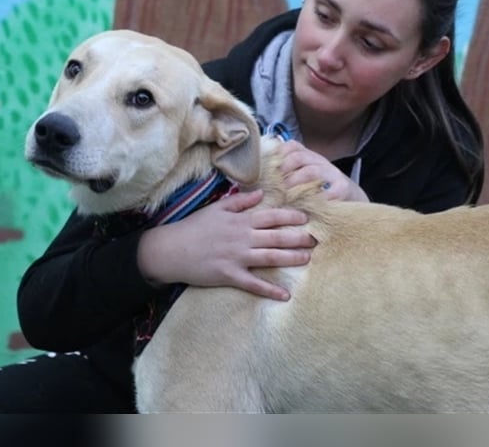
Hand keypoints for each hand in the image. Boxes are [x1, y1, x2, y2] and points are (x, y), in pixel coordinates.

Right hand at [137, 189, 315, 300]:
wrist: (171, 250)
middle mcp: (242, 238)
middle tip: (316, 239)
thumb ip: (240, 201)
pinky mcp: (230, 276)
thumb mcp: (216, 208)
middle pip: (276, 236)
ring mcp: (237, 257)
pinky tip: (285, 295)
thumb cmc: (194, 227)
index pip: (271, 216)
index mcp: (240, 220)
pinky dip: (270, 290)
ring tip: (308, 259)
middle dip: (298, 238)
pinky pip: (253, 284)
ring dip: (291, 258)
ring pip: (270, 257)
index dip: (290, 217)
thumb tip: (261, 193)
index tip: (306, 218)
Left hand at [275, 140, 368, 201]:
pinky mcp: (344, 188)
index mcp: (309, 157)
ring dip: (296, 183)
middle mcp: (320, 161)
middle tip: (275, 186)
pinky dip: (320, 198)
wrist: (352, 198)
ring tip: (287, 196)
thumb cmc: (320, 191)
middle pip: (298, 156)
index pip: (291, 146)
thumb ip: (286, 177)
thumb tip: (258, 182)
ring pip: (311, 171)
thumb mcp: (303, 179)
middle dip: (283, 170)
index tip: (268, 169)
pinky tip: (310, 205)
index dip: (278, 155)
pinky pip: (332, 190)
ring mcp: (332, 173)